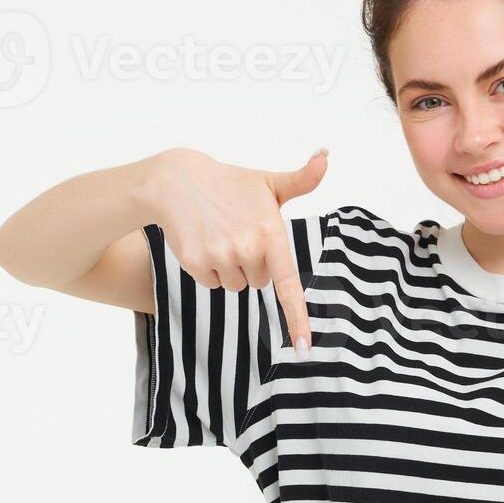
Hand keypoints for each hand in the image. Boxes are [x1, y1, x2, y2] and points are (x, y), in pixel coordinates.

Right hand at [142, 146, 327, 351]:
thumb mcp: (267, 183)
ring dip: (230, 268)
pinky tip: (203, 241)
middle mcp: (247, 247)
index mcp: (271, 232)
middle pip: (259, 282)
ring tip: (220, 235)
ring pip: (235, 286)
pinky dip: (208, 269)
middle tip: (238, 233)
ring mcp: (219, 256)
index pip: (288, 283)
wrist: (177, 180)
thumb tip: (325, 156)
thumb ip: (302, 179)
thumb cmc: (229, 184)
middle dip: (252, 264)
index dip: (297, 317)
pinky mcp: (194, 262)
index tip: (303, 346)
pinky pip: (211, 284)